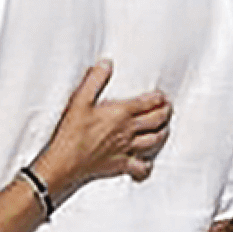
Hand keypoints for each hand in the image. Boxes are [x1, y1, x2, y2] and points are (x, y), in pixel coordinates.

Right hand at [33, 60, 171, 202]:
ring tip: (164, 128)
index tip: (161, 95)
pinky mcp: (121, 165)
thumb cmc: (71, 134)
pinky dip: (148, 165)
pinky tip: (147, 163)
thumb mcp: (79, 100)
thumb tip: (106, 65)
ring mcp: (126, 149)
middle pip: (156, 120)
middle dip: (165, 112)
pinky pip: (141, 167)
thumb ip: (94, 80)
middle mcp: (128, 131)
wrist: (65, 161)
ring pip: (154, 140)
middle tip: (167, 108)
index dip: (158, 98)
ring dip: (162, 133)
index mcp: (120, 114)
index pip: (147, 103)